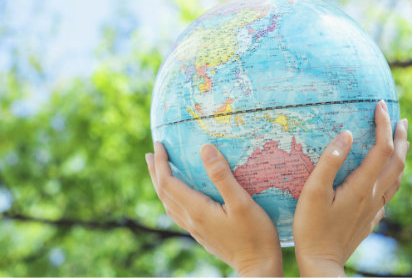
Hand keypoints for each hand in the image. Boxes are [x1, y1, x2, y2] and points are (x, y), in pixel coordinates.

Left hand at [146, 141, 282, 276]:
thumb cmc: (255, 235)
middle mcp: (190, 220)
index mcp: (196, 210)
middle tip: (151, 152)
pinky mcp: (202, 234)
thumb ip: (222, 176)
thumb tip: (205, 149)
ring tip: (160, 170)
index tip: (159, 144)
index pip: (168, 182)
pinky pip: (177, 212)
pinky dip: (171, 198)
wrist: (259, 269)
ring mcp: (195, 229)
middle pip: (163, 193)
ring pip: (168, 204)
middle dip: (155, 171)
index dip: (161, 162)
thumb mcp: (242, 202)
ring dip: (161, 185)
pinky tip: (180, 196)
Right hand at [293, 100, 408, 276]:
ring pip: (397, 177)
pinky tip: (384, 175)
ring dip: (401, 155)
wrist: (322, 263)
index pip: (382, 149)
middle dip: (400, 137)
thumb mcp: (313, 191)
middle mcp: (374, 195)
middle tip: (400, 118)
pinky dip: (392, 174)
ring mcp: (375, 208)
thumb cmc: (311, 226)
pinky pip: (389, 191)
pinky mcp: (370, 218)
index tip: (380, 105)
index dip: (383, 125)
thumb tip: (346, 134)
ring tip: (399, 140)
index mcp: (362, 186)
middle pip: (397, 161)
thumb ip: (329, 161)